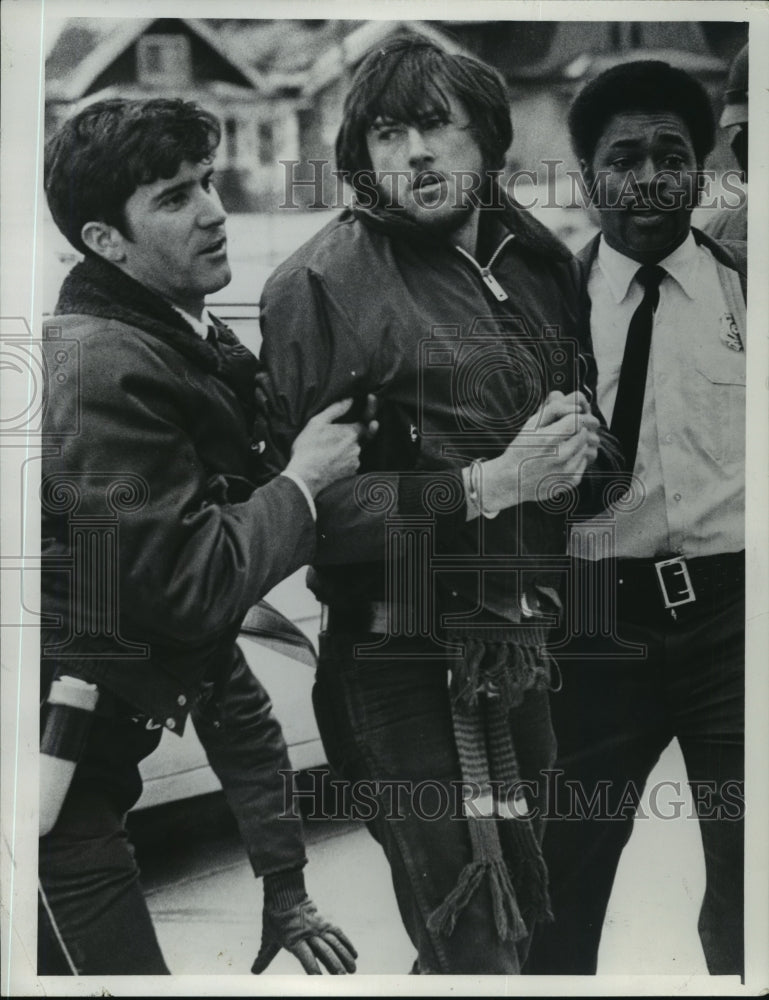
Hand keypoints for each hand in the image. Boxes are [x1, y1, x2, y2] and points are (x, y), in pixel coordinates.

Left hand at [252, 896, 357, 974]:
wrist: (284, 891)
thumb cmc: (275, 916)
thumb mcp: (269, 936)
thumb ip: (265, 956)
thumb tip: (254, 971)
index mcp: (293, 939)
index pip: (304, 955)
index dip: (312, 966)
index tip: (319, 978)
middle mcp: (307, 933)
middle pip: (323, 949)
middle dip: (333, 963)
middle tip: (342, 976)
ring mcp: (318, 926)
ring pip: (334, 942)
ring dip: (344, 955)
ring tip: (352, 969)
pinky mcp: (324, 921)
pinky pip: (337, 933)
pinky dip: (346, 943)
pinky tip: (354, 954)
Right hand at [286, 397, 373, 496]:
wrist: (305, 477)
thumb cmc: (308, 448)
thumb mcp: (317, 423)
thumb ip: (336, 409)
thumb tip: (349, 399)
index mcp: (351, 433)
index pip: (367, 419)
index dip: (370, 408)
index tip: (371, 398)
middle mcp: (357, 448)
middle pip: (358, 436)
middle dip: (348, 433)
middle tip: (329, 436)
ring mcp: (355, 462)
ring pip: (353, 449)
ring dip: (344, 447)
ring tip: (325, 449)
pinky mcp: (350, 473)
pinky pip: (350, 462)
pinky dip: (342, 458)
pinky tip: (328, 459)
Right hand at [480, 391, 599, 511]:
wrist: (511, 481)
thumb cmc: (521, 449)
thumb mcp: (530, 425)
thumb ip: (554, 410)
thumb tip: (577, 407)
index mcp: (548, 438)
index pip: (577, 420)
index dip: (577, 416)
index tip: (571, 417)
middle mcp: (559, 456)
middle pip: (583, 434)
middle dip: (577, 430)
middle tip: (564, 432)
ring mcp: (566, 471)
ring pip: (585, 449)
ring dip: (577, 444)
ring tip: (560, 446)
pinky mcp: (570, 482)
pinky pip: (583, 464)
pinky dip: (576, 459)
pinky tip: (561, 460)